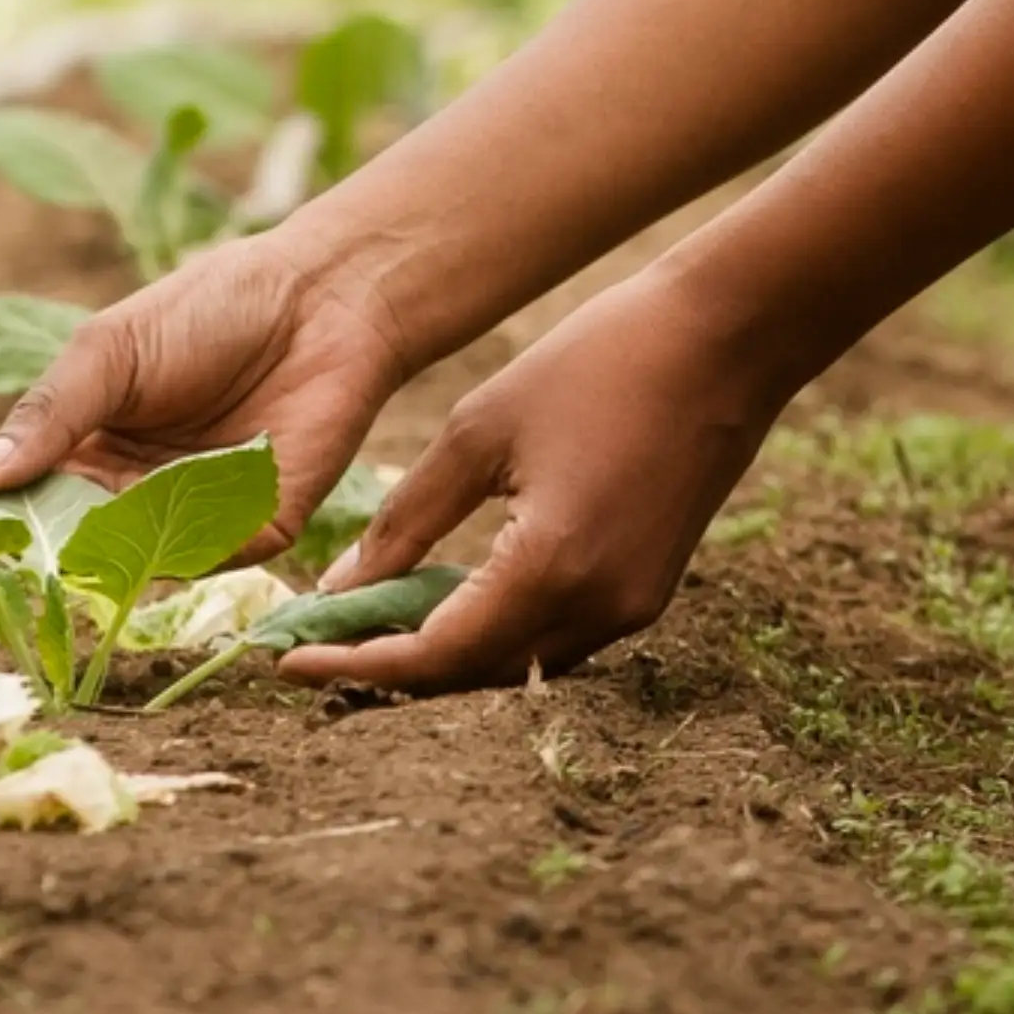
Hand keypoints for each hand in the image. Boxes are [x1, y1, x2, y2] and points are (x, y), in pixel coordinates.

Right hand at [0, 227, 421, 560]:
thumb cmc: (209, 309)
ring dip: (126, 542)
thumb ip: (47, 415)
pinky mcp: (261, 529)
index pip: (35, 504)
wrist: (321, 296)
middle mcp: (141, 496)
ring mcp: (200, 518)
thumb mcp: (109, 353)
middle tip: (38, 537)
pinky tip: (183, 497)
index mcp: (93, 452)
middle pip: (84, 547)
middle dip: (62, 546)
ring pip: (143, 562)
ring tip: (119, 495)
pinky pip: (215, 558)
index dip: (6, 522)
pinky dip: (194, 537)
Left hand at [283, 269, 786, 695]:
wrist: (725, 338)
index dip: (355, 666)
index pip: (433, 656)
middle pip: (474, 675)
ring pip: (518, 663)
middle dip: (392, 670)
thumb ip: (408, 517)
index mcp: (549, 568)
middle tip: (318, 647)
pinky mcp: (649, 589)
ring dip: (446, 655)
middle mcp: (597, 608)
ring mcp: (633, 607)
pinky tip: (451, 597)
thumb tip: (340, 589)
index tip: (288, 661)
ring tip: (371, 627)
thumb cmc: (598, 362)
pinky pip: (557, 636)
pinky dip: (497, 629)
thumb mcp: (481, 430)